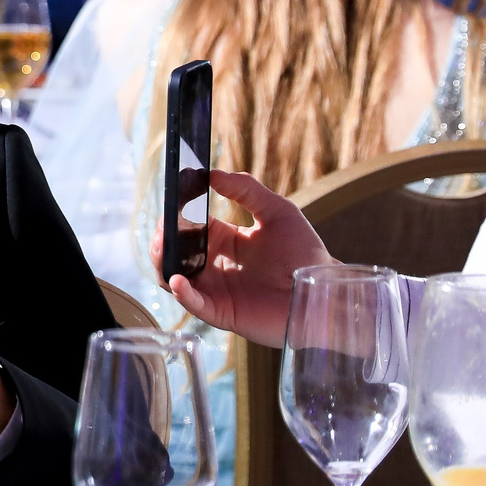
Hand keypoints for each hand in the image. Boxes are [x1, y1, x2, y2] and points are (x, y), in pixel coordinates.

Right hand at [158, 169, 331, 344]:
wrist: (324, 291)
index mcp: (225, 240)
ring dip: (163, 264)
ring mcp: (216, 290)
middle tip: (161, 230)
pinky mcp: (222, 312)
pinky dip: (182, 293)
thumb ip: (247, 189)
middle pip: (175, 253)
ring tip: (163, 249)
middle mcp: (216, 265)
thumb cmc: (306, 253)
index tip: (169, 205)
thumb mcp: (278, 211)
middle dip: (162, 241)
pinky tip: (179, 279)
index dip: (176, 217)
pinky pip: (194, 304)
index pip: (189, 227)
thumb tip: (213, 173)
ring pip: (174, 278)